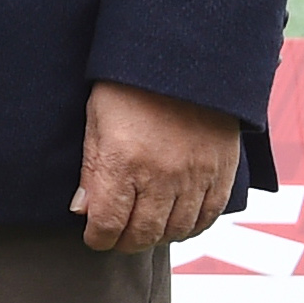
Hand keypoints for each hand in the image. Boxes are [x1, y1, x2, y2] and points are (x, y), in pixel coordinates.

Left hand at [73, 82, 241, 251]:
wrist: (182, 59)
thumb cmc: (128, 87)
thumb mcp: (96, 121)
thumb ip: (91, 170)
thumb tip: (82, 211)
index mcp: (122, 162)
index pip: (108, 223)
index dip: (98, 239)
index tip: (94, 239)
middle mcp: (161, 176)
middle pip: (143, 233)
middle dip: (125, 243)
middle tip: (117, 239)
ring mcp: (195, 176)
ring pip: (176, 230)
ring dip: (157, 237)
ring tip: (144, 231)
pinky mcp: (221, 172)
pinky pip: (208, 216)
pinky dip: (191, 228)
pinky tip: (177, 224)